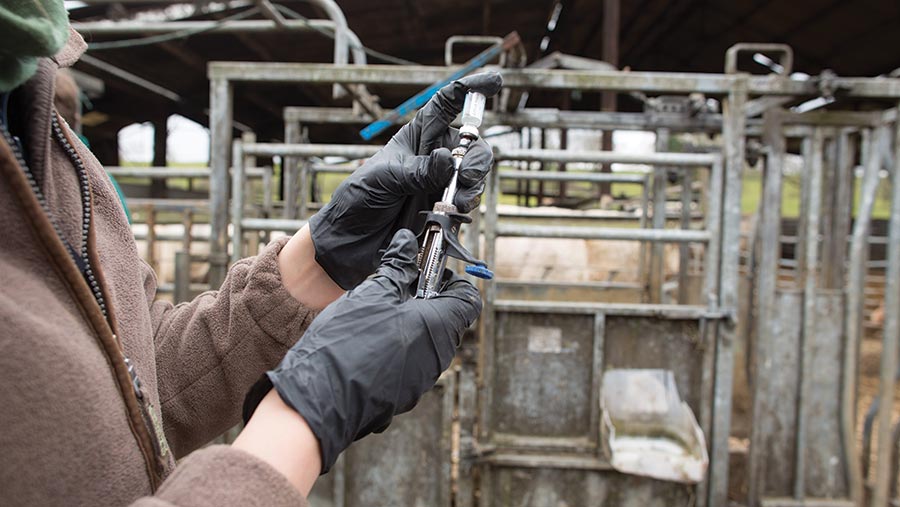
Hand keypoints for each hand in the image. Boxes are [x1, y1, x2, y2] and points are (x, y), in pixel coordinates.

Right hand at [244, 229, 481, 472]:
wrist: (321, 398)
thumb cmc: (349, 342)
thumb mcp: (373, 292)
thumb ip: (396, 266)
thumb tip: (407, 243)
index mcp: (440, 327)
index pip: (468, 298)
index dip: (450, 280)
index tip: (424, 270)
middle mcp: (439, 357)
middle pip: (446, 319)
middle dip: (425, 299)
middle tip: (393, 286)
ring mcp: (421, 380)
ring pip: (425, 342)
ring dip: (408, 323)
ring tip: (375, 313)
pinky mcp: (402, 395)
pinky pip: (408, 364)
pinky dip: (395, 348)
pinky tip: (365, 342)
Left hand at [309, 72, 502, 288]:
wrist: (350, 240)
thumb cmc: (359, 200)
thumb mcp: (385, 178)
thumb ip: (419, 170)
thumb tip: (449, 160)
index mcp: (416, 137)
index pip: (446, 104)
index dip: (469, 90)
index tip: (494, 81)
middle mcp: (433, 157)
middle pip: (470, 145)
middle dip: (476, 158)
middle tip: (465, 177)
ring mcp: (440, 184)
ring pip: (473, 175)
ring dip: (473, 186)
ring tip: (458, 200)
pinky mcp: (443, 210)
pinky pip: (467, 202)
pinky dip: (467, 205)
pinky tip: (455, 212)